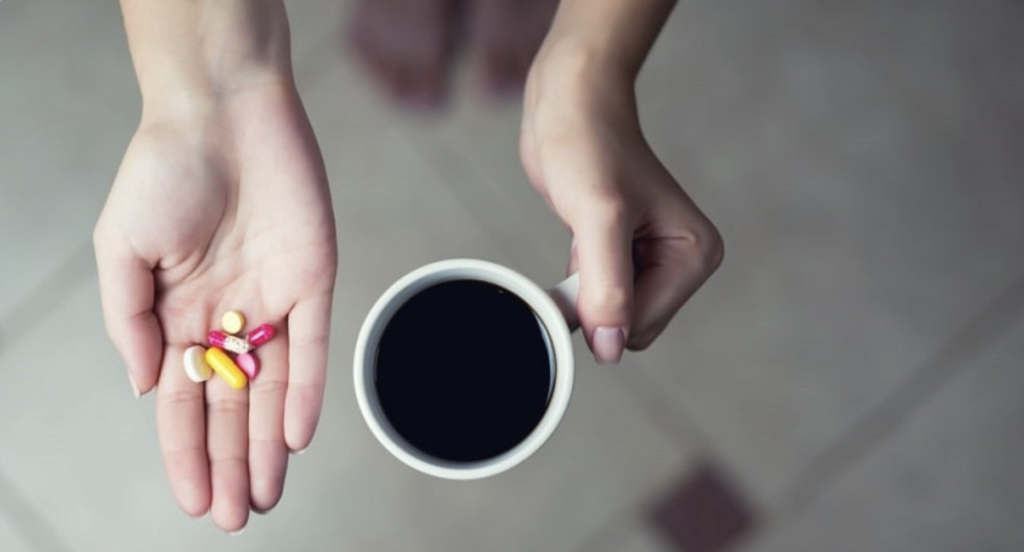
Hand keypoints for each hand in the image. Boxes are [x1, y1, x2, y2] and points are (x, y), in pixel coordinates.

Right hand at [93, 81, 337, 531]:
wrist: (220, 114)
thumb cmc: (162, 172)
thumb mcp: (121, 249)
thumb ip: (130, 321)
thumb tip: (140, 390)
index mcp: (178, 315)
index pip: (182, 402)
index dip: (187, 453)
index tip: (195, 501)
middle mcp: (227, 319)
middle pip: (231, 407)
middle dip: (233, 463)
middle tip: (239, 517)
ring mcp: (271, 303)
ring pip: (272, 389)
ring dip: (269, 444)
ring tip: (268, 496)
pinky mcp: (314, 281)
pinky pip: (311, 346)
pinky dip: (305, 391)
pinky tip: (296, 436)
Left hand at [520, 50, 722, 363]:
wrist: (570, 107)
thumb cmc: (589, 146)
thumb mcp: (600, 218)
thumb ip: (608, 288)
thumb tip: (612, 349)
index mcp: (696, 255)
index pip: (643, 326)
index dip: (604, 307)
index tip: (586, 261)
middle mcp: (681, 261)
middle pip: (630, 327)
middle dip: (597, 299)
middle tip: (585, 245)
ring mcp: (652, 262)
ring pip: (611, 317)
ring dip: (584, 288)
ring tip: (585, 236)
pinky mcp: (623, 257)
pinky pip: (598, 298)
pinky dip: (578, 279)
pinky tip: (581, 238)